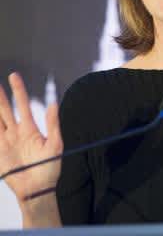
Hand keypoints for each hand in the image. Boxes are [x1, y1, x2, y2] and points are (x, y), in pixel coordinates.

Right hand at [0, 72, 62, 203]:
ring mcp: (5, 142)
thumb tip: (54, 103)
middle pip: (5, 109)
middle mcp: (16, 132)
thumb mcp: (55, 145)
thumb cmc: (50, 167)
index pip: (22, 104)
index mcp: (30, 128)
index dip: (18, 90)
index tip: (14, 75)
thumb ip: (53, 124)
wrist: (38, 189)